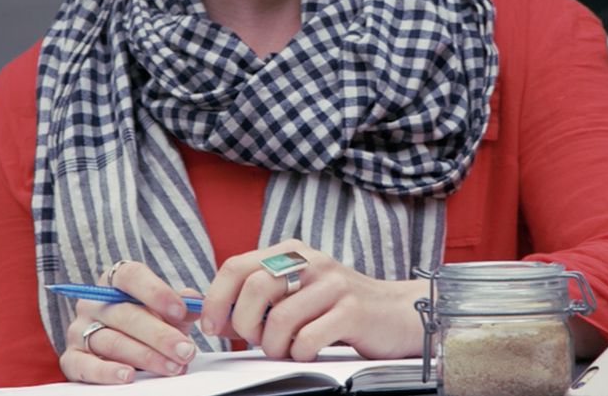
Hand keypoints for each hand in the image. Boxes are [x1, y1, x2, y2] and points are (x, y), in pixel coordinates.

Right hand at [58, 261, 202, 383]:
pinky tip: (128, 376)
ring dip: (144, 356)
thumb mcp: (167, 311)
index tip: (181, 310)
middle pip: (125, 314)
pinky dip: (106, 372)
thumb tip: (195, 301)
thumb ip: (181, 305)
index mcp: (114, 281)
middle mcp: (93, 303)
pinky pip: (84, 365)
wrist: (124, 348)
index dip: (156, 291)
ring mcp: (79, 330)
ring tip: (171, 367)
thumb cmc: (148, 323)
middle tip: (186, 350)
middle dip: (160, 335)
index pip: (131, 276)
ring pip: (111, 341)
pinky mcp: (71, 358)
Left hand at [198, 239, 427, 361]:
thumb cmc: (338, 308)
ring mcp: (333, 284)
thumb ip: (258, 301)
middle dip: (244, 326)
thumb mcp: (296, 295)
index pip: (236, 266)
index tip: (212, 326)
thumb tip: (215, 318)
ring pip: (278, 319)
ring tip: (286, 350)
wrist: (395, 313)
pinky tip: (309, 351)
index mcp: (292, 252)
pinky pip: (308, 339)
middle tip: (257, 341)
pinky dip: (300, 354)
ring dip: (274, 347)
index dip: (215, 299)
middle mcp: (312, 261)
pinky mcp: (352, 311)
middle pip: (253, 290)